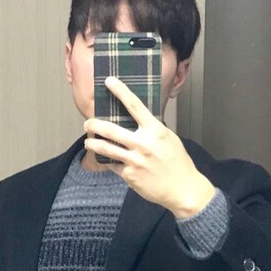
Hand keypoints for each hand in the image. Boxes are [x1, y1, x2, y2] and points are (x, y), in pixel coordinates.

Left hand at [84, 76, 217, 218]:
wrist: (182, 189)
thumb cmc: (178, 162)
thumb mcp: (169, 139)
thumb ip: (153, 130)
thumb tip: (139, 120)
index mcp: (155, 131)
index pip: (135, 105)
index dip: (120, 91)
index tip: (109, 81)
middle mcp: (143, 144)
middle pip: (110, 129)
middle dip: (94, 125)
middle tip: (87, 123)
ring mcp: (134, 160)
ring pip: (105, 149)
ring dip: (93, 144)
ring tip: (88, 142)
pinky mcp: (129, 175)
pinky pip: (114, 166)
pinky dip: (110, 163)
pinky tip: (108, 161)